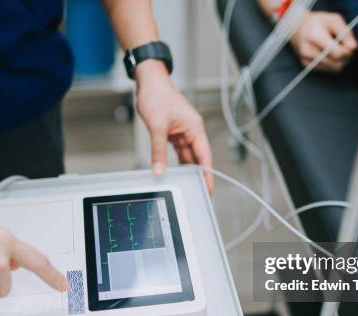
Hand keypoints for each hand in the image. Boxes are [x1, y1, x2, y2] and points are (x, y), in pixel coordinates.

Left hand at [135, 60, 213, 191]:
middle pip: (198, 157)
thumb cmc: (158, 96)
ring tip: (187, 184)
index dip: (207, 173)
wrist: (149, 82)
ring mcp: (183, 131)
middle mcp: (191, 131)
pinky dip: (176, 160)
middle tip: (198, 191)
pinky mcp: (173, 132)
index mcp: (195, 128)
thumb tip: (159, 170)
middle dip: (198, 174)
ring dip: (187, 168)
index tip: (209, 187)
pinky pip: (178, 150)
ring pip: (187, 155)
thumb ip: (158, 151)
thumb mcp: (157, 127)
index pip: (205, 156)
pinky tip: (175, 170)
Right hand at [291, 12, 357, 72]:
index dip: (348, 51)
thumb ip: (345, 33)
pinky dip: (333, 63)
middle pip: (337, 64)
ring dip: (341, 61)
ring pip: (334, 68)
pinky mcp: (306, 66)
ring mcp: (306, 60)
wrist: (296, 28)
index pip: (337, 53)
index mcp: (315, 36)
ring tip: (339, 49)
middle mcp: (308, 51)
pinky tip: (330, 54)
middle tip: (346, 47)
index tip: (350, 44)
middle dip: (346, 57)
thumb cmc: (318, 22)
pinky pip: (328, 70)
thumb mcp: (333, 19)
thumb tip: (354, 48)